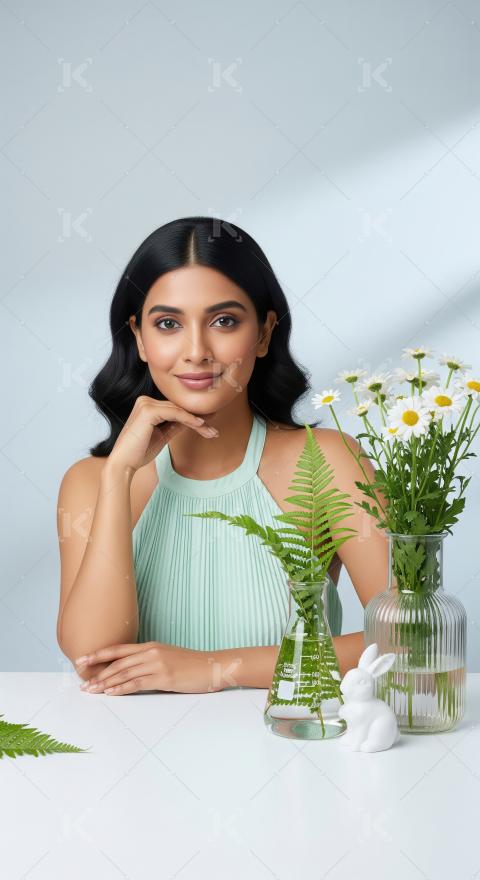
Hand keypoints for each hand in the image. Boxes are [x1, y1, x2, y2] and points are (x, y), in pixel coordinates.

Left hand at [75, 641, 222, 694]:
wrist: (213, 666)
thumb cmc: (191, 665)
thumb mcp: (167, 657)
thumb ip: (150, 661)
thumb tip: (132, 671)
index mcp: (151, 646)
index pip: (118, 649)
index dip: (98, 654)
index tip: (82, 660)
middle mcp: (151, 652)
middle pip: (117, 662)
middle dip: (97, 673)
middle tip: (82, 683)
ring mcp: (157, 664)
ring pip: (124, 673)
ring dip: (105, 683)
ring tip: (91, 690)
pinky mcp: (164, 677)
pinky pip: (138, 683)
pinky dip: (122, 689)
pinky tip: (111, 694)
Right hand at [107, 396, 218, 474]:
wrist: (123, 464)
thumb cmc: (139, 452)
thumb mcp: (162, 436)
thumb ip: (175, 426)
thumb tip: (193, 421)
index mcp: (146, 405)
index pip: (175, 409)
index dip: (193, 417)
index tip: (209, 425)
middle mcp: (145, 401)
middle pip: (179, 409)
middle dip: (198, 420)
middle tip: (214, 430)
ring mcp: (146, 404)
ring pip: (179, 411)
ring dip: (198, 422)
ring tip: (211, 432)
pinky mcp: (148, 411)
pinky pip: (175, 413)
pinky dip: (190, 420)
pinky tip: (201, 426)